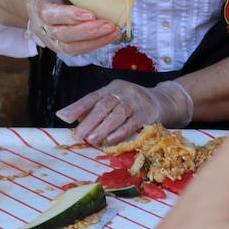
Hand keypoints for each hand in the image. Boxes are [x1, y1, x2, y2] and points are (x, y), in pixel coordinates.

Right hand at [25, 0, 121, 55]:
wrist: (44, 4)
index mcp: (40, 6)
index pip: (52, 14)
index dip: (71, 16)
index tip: (90, 14)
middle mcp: (44, 27)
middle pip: (63, 34)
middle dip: (88, 31)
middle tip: (109, 24)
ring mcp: (53, 41)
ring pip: (72, 47)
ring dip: (96, 41)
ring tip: (114, 32)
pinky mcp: (64, 49)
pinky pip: (80, 50)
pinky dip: (97, 44)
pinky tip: (111, 36)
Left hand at [55, 79, 193, 144]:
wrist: (165, 101)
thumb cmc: (134, 105)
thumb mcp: (116, 102)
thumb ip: (97, 110)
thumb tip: (76, 121)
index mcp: (111, 88)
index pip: (92, 97)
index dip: (77, 107)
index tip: (63, 117)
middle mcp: (123, 91)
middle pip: (104, 105)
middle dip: (89, 121)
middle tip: (78, 134)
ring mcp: (136, 101)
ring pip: (117, 114)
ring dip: (102, 128)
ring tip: (91, 139)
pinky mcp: (148, 113)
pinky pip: (132, 123)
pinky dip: (120, 132)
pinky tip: (110, 140)